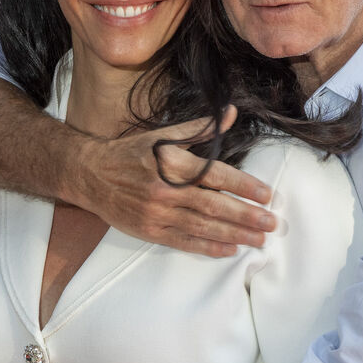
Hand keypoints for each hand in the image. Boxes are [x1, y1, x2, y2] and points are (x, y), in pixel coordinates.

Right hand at [70, 105, 276, 256]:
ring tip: (258, 239)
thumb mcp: (162, 136)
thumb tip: (231, 113)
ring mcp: (157, 213)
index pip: (215, 176)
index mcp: (171, 163)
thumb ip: (200, 128)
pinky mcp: (150, 231)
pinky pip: (184, 242)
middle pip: (213, 205)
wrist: (90, 175)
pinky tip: (230, 249)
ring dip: (234, 234)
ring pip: (203, 226)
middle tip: (271, 223)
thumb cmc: (131, 153)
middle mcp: (165, 190)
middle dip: (246, 215)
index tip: (266, 195)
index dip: (243, 186)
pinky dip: (208, 247)